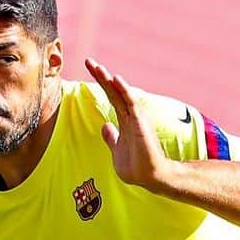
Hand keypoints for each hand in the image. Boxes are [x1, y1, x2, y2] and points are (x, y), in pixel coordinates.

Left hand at [85, 58, 170, 192]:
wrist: (150, 177)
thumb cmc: (136, 167)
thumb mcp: (117, 151)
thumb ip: (111, 138)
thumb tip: (105, 126)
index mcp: (124, 121)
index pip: (111, 97)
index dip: (101, 84)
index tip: (90, 70)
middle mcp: (130, 116)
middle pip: (114, 92)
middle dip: (101, 77)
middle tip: (89, 61)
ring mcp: (136, 119)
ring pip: (122, 94)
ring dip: (110, 80)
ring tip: (98, 67)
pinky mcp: (140, 123)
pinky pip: (131, 103)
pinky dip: (124, 91)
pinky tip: (116, 79)